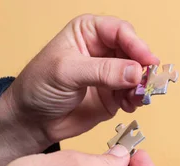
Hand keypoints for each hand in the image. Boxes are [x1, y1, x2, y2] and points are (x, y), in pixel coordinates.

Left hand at [0, 14, 158, 165]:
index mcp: (89, 32)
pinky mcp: (113, 97)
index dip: (136, 44)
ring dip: (141, 86)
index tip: (147, 60)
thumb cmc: (40, 87)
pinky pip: (133, 96)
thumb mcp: (68, 72)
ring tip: (136, 98)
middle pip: (134, 53)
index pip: (120, 31)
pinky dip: (136, 101)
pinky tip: (130, 105)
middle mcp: (103, 51)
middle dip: (142, 67)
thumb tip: (135, 71)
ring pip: (137, 76)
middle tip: (146, 81)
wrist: (33, 120)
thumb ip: (103, 71)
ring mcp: (110, 76)